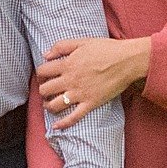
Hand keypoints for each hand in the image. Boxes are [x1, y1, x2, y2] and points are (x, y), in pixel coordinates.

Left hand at [37, 36, 151, 129]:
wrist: (126, 61)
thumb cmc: (106, 49)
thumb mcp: (82, 42)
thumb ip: (61, 46)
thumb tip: (45, 54)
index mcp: (67, 64)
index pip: (42, 71)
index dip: (40, 74)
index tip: (43, 76)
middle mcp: (70, 80)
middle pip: (45, 89)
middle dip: (42, 90)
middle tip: (46, 90)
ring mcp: (79, 94)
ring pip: (54, 105)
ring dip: (48, 106)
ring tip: (48, 104)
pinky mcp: (90, 103)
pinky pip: (73, 117)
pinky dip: (63, 123)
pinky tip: (56, 126)